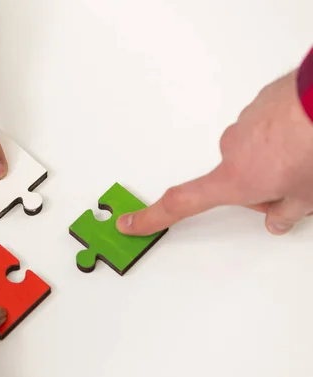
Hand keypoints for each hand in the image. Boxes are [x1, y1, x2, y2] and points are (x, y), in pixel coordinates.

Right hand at [117, 70, 312, 235]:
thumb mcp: (306, 197)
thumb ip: (285, 213)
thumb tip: (277, 221)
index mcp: (235, 179)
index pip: (181, 204)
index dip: (151, 217)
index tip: (129, 223)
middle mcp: (231, 150)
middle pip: (234, 180)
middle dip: (261, 188)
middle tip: (294, 188)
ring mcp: (243, 125)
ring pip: (253, 155)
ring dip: (275, 161)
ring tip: (306, 157)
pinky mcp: (259, 105)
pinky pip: (264, 130)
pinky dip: (281, 138)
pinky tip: (304, 135)